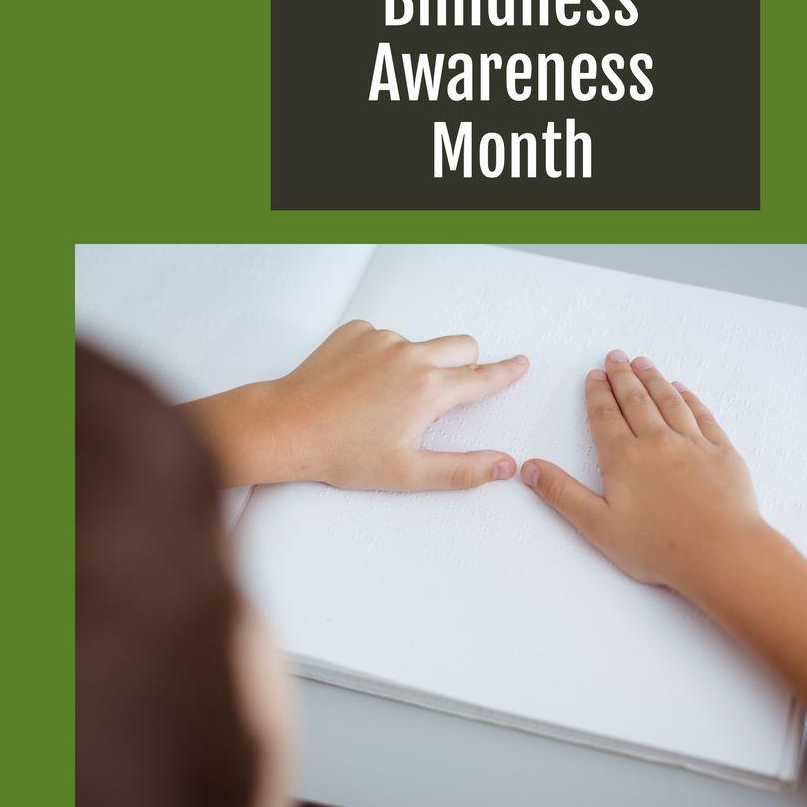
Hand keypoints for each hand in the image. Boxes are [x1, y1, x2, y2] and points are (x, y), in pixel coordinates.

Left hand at [181, 320, 529, 490]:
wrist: (286, 428)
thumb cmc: (342, 454)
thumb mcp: (409, 473)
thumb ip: (464, 470)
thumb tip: (505, 465)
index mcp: (430, 390)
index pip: (483, 377)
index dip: (506, 372)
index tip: (520, 363)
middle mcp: (412, 355)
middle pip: (462, 346)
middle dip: (464, 365)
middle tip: (442, 396)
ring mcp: (382, 339)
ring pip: (422, 343)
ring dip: (418, 363)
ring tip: (384, 400)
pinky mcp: (356, 332)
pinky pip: (385, 337)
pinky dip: (382, 356)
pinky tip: (360, 385)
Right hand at [520, 349, 769, 606]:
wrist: (722, 554)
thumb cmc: (658, 547)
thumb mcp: (598, 527)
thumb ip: (562, 494)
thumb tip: (528, 468)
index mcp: (624, 457)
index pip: (605, 415)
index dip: (597, 393)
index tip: (594, 375)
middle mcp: (657, 441)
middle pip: (636, 400)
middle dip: (622, 376)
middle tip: (615, 356)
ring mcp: (693, 443)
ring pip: (669, 400)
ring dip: (653, 379)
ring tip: (643, 362)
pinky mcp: (722, 452)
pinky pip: (702, 415)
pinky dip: (690, 398)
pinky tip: (683, 390)